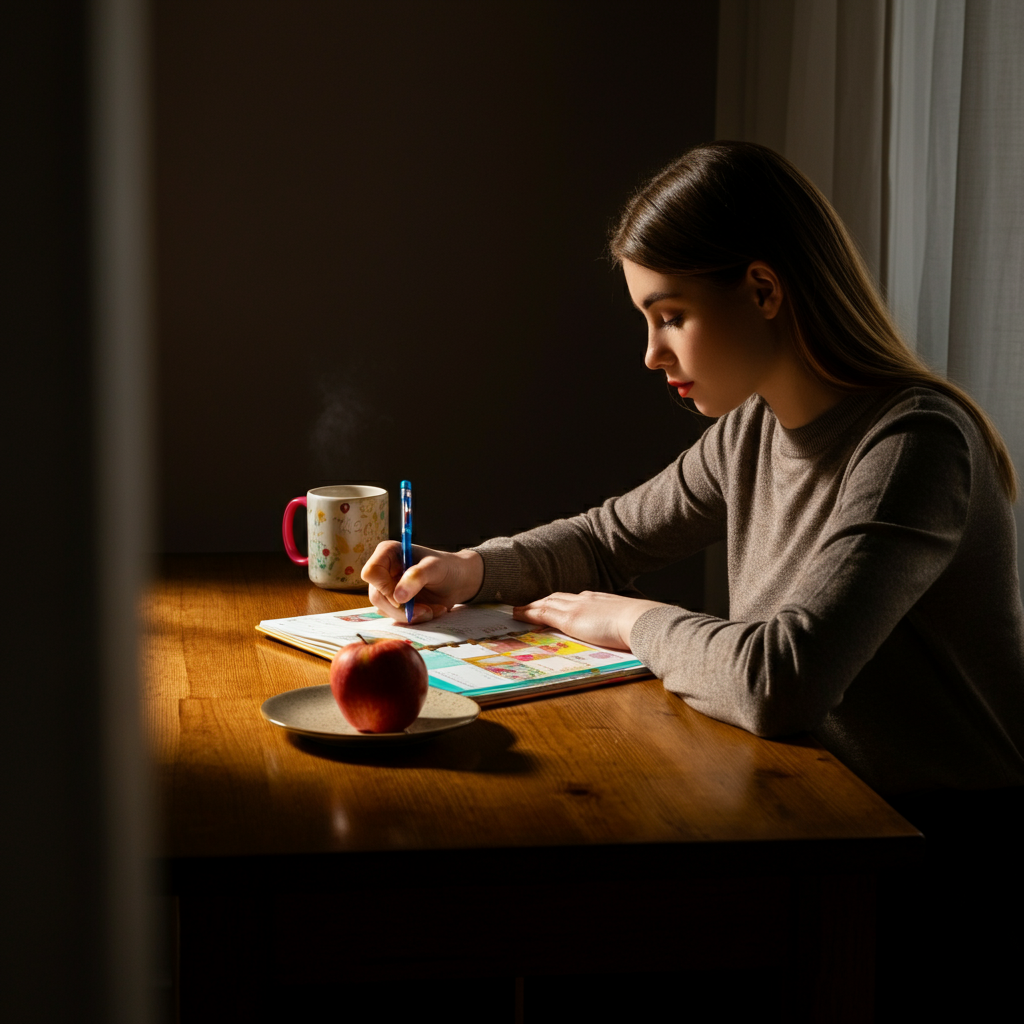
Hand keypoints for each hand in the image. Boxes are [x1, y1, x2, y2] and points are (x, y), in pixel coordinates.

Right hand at [361, 541, 483, 624]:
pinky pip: (396, 617)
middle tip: (427, 610)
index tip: (403, 597)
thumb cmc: (446, 567)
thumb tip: (397, 596)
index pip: (371, 572)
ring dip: (412, 615)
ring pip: (386, 610)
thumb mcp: (435, 567)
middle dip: (402, 609)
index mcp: (387, 553)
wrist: (458, 581)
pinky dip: (415, 618)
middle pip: (377, 596)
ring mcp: (387, 588)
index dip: (384, 587)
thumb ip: (416, 577)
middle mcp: (383, 570)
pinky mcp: (394, 603)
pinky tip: (431, 610)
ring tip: (434, 610)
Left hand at [512, 591, 665, 650]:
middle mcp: (586, 598)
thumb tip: (626, 633)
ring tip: (517, 609)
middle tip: (528, 605)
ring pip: (547, 602)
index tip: (552, 604)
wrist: (642, 620)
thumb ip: (622, 625)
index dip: (560, 601)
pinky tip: (517, 614)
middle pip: (557, 597)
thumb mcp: (630, 622)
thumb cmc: (643, 625)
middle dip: (542, 601)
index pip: (574, 598)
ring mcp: (576, 606)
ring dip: (531, 605)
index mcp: (601, 599)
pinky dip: (528, 612)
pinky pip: (542, 612)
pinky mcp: (569, 618)